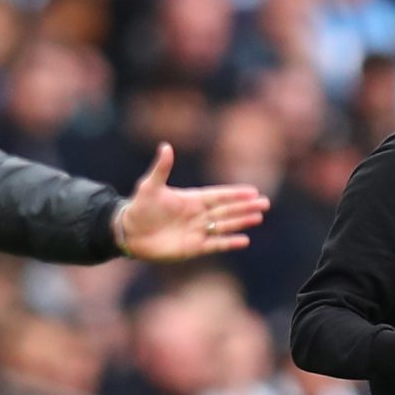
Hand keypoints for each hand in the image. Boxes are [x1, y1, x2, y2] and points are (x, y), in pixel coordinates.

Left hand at [111, 144, 268, 260]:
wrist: (129, 233)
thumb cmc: (139, 207)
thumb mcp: (150, 186)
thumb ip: (161, 168)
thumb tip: (165, 146)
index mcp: (191, 199)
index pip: (218, 195)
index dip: (235, 193)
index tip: (252, 190)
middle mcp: (197, 215)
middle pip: (226, 210)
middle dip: (245, 207)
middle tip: (264, 204)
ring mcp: (196, 231)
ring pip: (224, 225)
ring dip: (241, 222)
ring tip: (258, 218)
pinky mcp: (192, 248)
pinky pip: (214, 244)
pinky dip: (228, 242)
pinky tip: (244, 240)